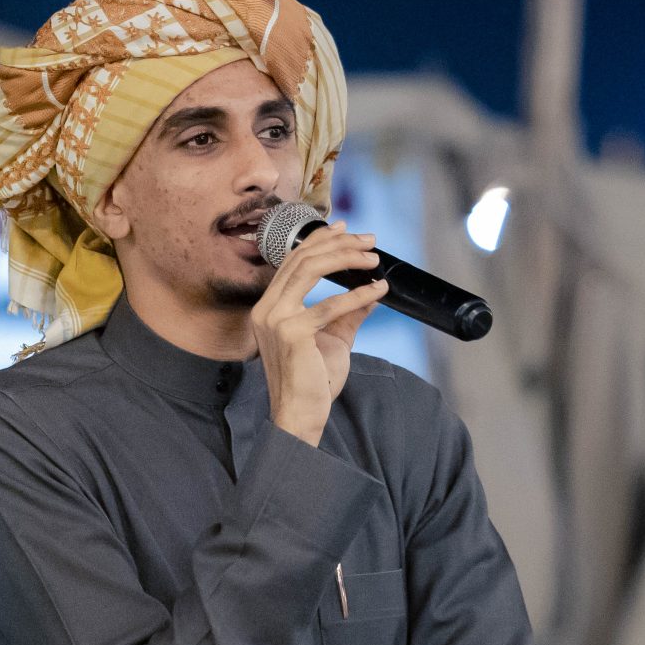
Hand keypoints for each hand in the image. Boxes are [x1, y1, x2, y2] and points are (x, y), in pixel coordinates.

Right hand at [248, 220, 386, 447]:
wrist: (301, 415)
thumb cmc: (313, 382)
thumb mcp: (334, 339)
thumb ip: (349, 314)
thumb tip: (371, 291)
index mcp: (269, 308)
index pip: (293, 262)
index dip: (320, 240)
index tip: (346, 230)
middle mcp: (267, 309)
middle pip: (302, 259)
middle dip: (338, 244)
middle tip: (369, 240)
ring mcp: (276, 320)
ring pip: (310, 270)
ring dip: (346, 258)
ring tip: (373, 258)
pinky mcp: (292, 333)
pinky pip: (330, 305)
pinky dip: (358, 294)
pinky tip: (378, 290)